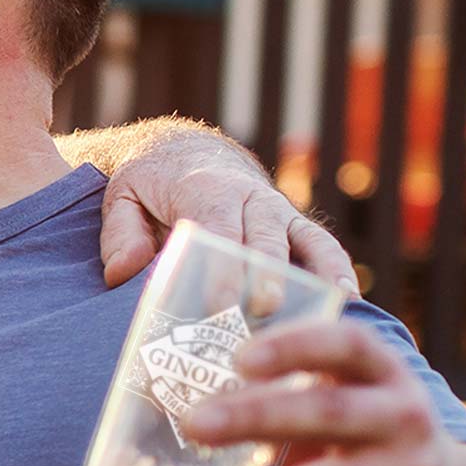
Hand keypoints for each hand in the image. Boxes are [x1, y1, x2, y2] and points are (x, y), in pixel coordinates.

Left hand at [83, 120, 356, 290]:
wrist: (188, 153)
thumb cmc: (152, 186)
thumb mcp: (122, 197)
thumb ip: (120, 233)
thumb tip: (124, 272)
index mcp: (205, 189)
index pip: (216, 228)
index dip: (221, 265)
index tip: (219, 302)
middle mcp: (249, 197)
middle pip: (262, 238)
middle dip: (264, 275)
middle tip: (263, 312)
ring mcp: (277, 211)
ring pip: (301, 239)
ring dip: (314, 272)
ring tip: (327, 305)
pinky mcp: (294, 226)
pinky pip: (321, 244)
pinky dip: (335, 267)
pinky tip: (346, 298)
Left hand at [180, 316, 465, 465]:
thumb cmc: (371, 439)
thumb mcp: (357, 399)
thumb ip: (299, 389)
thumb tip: (190, 391)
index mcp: (388, 373)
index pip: (349, 346)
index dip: (296, 346)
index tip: (239, 358)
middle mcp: (406, 419)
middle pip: (329, 414)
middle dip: (257, 417)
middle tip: (194, 424)